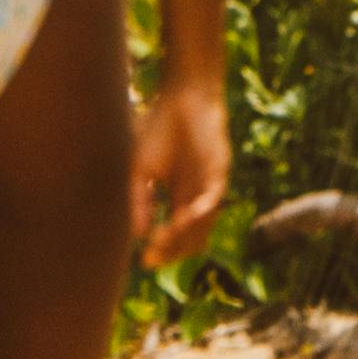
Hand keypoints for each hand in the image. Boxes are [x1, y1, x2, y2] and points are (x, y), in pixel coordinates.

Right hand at [130, 75, 231, 265]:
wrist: (182, 97)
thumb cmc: (158, 130)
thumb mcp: (140, 171)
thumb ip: (139, 201)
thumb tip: (137, 236)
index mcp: (179, 199)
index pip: (174, 236)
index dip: (161, 251)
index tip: (143, 261)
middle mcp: (197, 197)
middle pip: (191, 239)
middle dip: (171, 250)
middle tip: (153, 255)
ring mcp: (210, 186)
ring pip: (204, 225)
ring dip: (183, 237)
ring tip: (162, 238)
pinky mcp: (220, 172)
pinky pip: (213, 200)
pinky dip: (198, 213)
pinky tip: (181, 219)